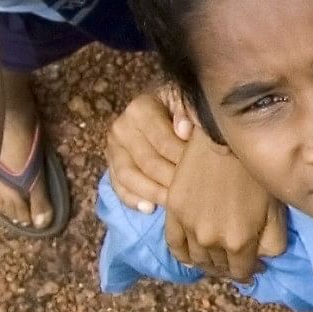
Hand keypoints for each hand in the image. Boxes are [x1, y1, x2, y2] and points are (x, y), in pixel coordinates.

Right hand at [103, 88, 189, 213]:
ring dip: (153, 193)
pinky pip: (118, 187)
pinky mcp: (110, 165)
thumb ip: (187, 112)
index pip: (163, 141)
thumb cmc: (176, 107)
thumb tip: (185, 130)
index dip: (183, 158)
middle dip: (171, 180)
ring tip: (173, 204)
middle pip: (147, 162)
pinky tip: (149, 208)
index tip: (202, 170)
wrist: (157, 108)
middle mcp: (121, 127)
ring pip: (129, 177)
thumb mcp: (184, 102)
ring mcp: (112, 148)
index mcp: (140, 109)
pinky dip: (133, 200)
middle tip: (193, 193)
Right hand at [161, 137, 287, 282]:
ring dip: (209, 263)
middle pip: (218, 268)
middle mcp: (211, 241)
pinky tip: (193, 254)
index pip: (241, 273)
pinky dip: (184, 254)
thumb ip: (272, 244)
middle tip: (236, 261)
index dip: (249, 272)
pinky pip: (175, 245)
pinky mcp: (173, 213)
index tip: (254, 266)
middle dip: (230, 268)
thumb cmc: (257, 172)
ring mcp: (189, 227)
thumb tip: (262, 261)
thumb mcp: (276, 210)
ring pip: (197, 260)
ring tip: (218, 257)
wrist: (226, 141)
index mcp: (239, 242)